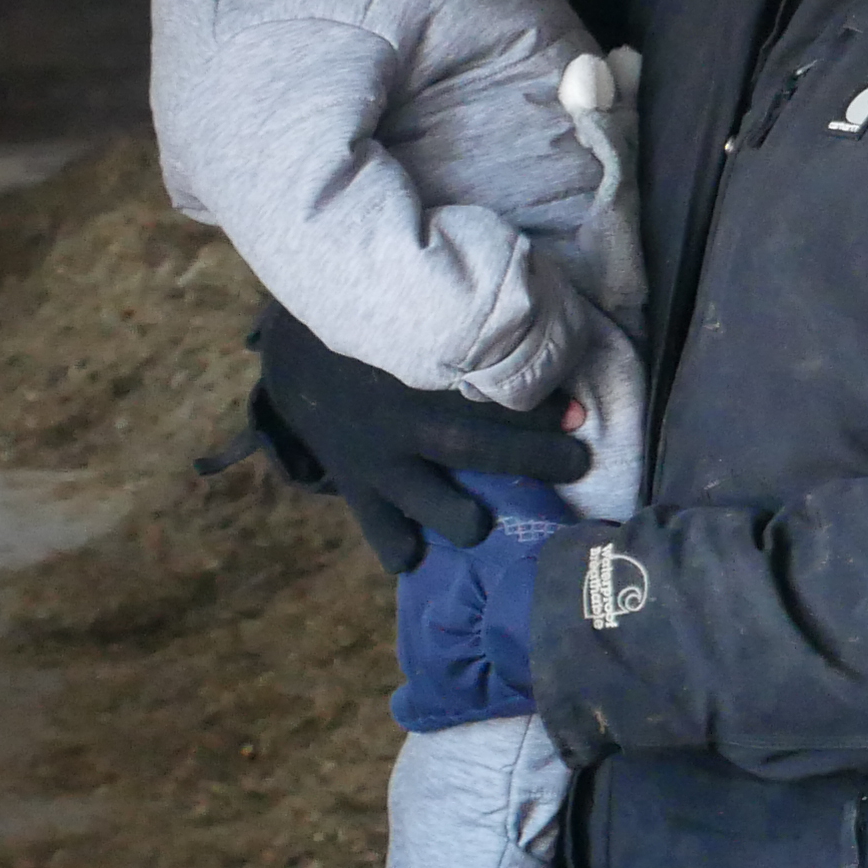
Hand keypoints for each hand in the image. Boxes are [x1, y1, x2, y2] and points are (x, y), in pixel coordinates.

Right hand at [239, 304, 590, 574]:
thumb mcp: (415, 312)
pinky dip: (400, 547)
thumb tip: (536, 310)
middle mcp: (399, 418)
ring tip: (488, 522)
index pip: (490, 386)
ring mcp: (373, 456)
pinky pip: (378, 526)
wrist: (289, 348)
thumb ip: (465, 320)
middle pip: (475, 445)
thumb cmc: (374, 327)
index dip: (539, 403)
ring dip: (466, 517)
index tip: (578, 413)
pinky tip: (419, 557)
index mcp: (418, 368)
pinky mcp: (350, 481)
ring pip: (430, 499)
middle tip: (576, 462)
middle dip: (534, 457)